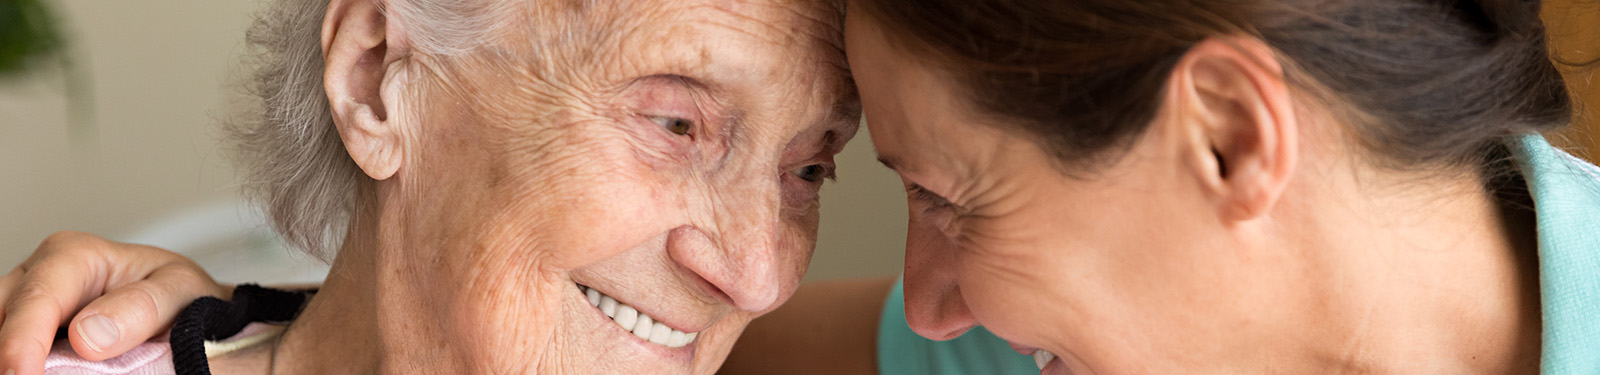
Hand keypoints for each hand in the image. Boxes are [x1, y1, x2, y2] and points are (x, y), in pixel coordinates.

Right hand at [0, 231, 228, 374]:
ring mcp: (26, 308)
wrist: (185, 312)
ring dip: (12, 360)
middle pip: (2, 316)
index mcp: (74, 256)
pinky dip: (22, 363)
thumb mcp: (180, 291)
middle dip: (6, 353)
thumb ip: (142, 307)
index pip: (37, 299)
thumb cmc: (181, 295)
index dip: (21, 341)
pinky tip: (36, 372)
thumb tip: (88, 336)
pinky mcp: (27, 336)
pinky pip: (13, 351)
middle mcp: (39, 276)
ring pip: (0, 333)